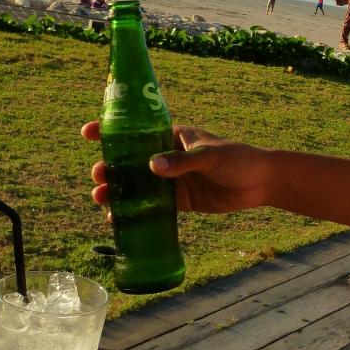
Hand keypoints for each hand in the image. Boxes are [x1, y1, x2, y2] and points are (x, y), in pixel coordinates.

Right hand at [82, 121, 271, 214]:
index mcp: (171, 136)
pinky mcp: (179, 201)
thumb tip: (152, 166)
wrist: (261, 183)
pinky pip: (151, 207)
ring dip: (116, 191)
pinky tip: (116, 219)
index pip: (136, 129)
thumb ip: (183, 161)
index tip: (88, 133)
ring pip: (136, 185)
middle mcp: (166, 157)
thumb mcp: (211, 155)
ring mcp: (171, 180)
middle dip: (109, 167)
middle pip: (129, 161)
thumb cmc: (239, 158)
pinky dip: (133, 212)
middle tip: (98, 176)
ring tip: (100, 199)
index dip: (110, 130)